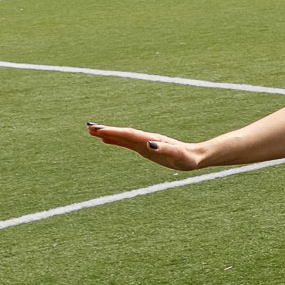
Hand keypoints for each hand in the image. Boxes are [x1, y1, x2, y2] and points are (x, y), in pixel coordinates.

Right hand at [88, 122, 204, 170]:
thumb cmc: (187, 157)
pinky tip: (107, 140)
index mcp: (151, 140)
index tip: (98, 129)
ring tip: (91, 131)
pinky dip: (116, 140)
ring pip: (122, 137)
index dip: (113, 132)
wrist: (195, 156)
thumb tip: (149, 144)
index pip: (129, 134)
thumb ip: (164, 149)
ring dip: (108, 134)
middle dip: (106, 130)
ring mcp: (144, 143)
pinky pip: (127, 143)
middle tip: (88, 127)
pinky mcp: (145, 148)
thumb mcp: (177, 155)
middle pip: (122, 133)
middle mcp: (145, 139)